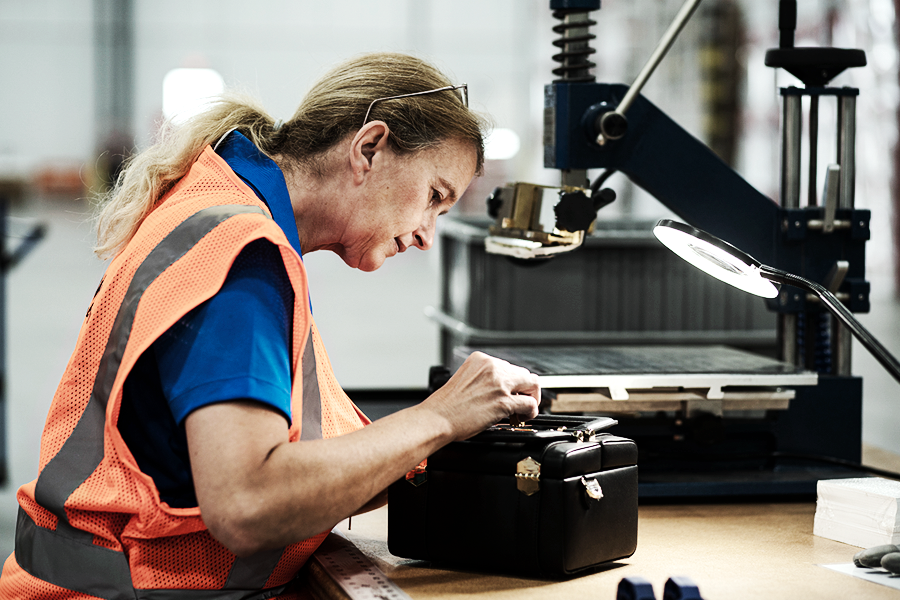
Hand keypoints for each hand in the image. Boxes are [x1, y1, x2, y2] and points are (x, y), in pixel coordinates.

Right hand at [424, 351, 539, 440]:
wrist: (437, 418)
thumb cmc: (446, 405)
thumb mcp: (464, 379)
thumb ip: (484, 379)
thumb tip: (501, 389)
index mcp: (481, 359)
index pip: (509, 366)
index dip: (513, 382)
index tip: (512, 392)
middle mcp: (492, 367)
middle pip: (524, 373)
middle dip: (524, 389)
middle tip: (521, 402)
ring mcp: (499, 384)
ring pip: (532, 385)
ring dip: (531, 398)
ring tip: (523, 410)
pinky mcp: (503, 402)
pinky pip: (530, 404)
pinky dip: (531, 412)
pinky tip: (522, 417)